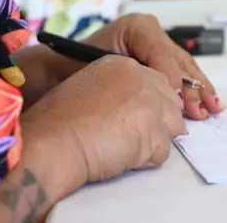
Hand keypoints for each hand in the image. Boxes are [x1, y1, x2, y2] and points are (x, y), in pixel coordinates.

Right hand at [37, 55, 186, 184]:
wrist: (53, 141)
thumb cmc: (58, 121)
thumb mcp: (87, 88)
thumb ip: (115, 92)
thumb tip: (131, 111)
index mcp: (123, 65)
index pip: (155, 82)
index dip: (147, 105)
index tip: (135, 121)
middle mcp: (142, 78)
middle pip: (170, 101)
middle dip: (157, 122)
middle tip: (133, 138)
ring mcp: (152, 103)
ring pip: (173, 125)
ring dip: (153, 141)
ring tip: (126, 149)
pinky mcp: (155, 131)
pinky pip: (164, 151)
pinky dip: (147, 160)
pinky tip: (123, 158)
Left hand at [86, 14, 222, 119]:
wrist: (60, 70)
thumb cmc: (73, 68)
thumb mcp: (100, 68)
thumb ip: (131, 78)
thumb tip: (161, 93)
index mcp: (137, 27)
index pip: (162, 53)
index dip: (172, 78)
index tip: (177, 101)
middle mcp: (151, 32)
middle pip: (178, 61)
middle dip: (192, 87)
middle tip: (201, 111)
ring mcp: (157, 45)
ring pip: (185, 68)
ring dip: (199, 90)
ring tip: (212, 109)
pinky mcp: (159, 61)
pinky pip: (181, 74)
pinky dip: (193, 91)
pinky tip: (207, 104)